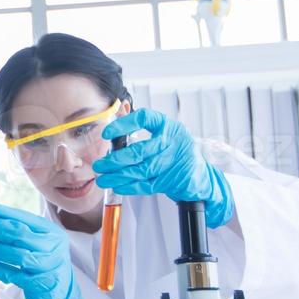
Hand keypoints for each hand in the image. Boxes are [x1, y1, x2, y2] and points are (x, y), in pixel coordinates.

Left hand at [0, 200, 92, 298]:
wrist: (60, 292)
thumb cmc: (44, 262)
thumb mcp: (38, 241)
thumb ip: (19, 230)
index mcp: (50, 231)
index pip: (21, 217)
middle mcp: (52, 246)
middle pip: (19, 233)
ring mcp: (48, 266)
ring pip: (18, 255)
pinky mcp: (41, 283)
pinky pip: (16, 275)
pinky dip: (0, 269)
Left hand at [93, 108, 232, 226]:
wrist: (199, 175)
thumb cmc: (175, 151)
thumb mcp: (163, 133)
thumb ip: (140, 126)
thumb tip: (118, 112)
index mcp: (168, 126)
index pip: (144, 118)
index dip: (123, 124)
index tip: (106, 134)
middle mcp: (171, 142)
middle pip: (139, 151)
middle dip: (115, 160)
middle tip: (99, 165)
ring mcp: (172, 163)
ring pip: (141, 170)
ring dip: (118, 176)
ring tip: (102, 178)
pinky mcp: (170, 181)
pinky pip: (146, 185)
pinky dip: (129, 187)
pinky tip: (117, 186)